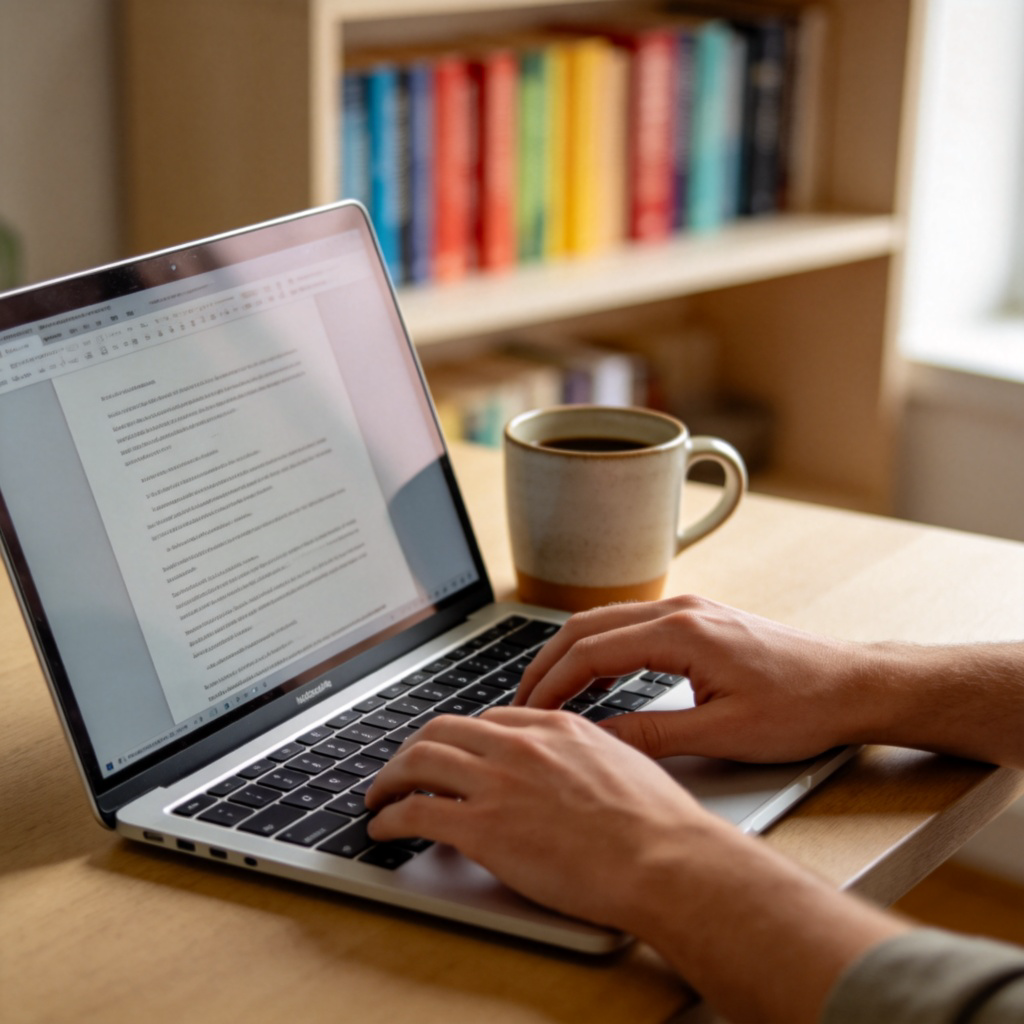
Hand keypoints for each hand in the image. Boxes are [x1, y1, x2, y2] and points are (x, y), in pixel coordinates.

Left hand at [366, 704, 902, 1023]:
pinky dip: (390, 817)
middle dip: (414, 749)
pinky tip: (383, 827)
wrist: (664, 858)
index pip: (488, 719)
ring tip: (379, 795)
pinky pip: (416, 812)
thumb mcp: (624, 762)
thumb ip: (586, 753)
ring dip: (390, 778)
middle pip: (442, 731)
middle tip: (402, 768)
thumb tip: (572, 767)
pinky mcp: (482, 827)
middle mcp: (519, 744)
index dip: (461, 739)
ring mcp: (498, 782)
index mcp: (555, 725)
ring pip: (419, 762)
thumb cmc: (658, 822)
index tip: (452, 755)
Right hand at [514, 595, 877, 762]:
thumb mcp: (723, 734)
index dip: (551, 683)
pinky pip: (631, 624)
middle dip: (547, 663)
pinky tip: (595, 677)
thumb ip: (652, 735)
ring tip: (548, 692)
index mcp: (681, 632)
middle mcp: (679, 609)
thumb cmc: (801, 708)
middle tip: (521, 701)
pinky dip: (600, 648)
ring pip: (606, 620)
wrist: (853, 684)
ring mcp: (689, 609)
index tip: (527, 711)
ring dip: (571, 653)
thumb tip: (596, 740)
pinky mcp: (699, 618)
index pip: (591, 651)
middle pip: (587, 626)